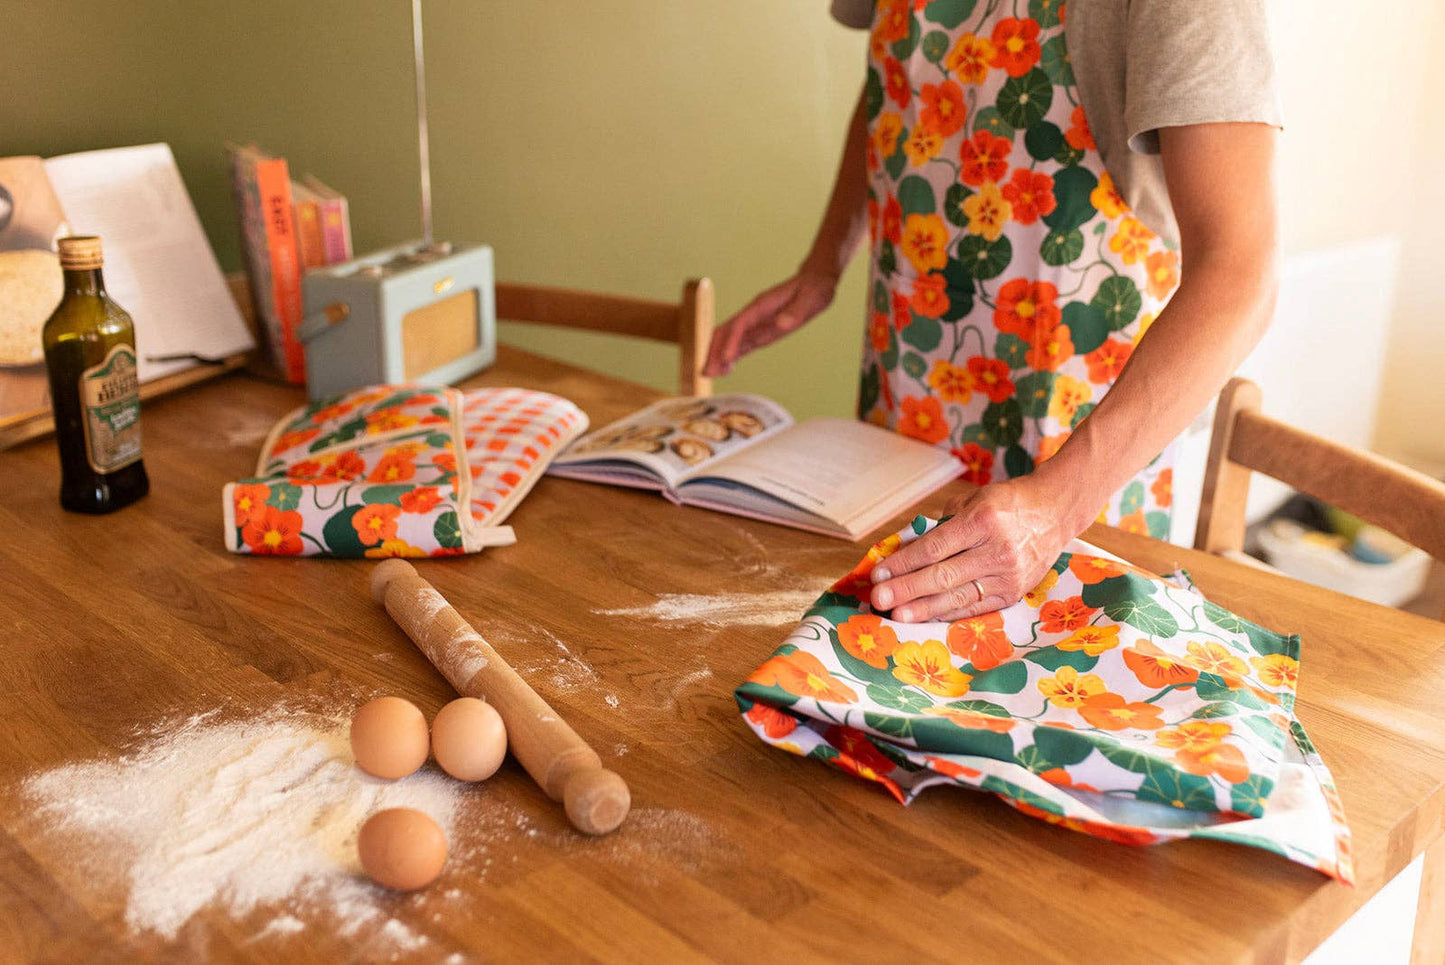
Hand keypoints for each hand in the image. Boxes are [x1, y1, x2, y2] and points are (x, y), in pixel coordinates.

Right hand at [702, 268, 838, 376]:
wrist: (815, 282)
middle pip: (727, 332)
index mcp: (762, 305)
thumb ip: (796, 312)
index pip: (740, 324)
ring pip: (730, 339)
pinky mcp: (761, 331)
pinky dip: (732, 356)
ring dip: (719, 356)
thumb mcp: (812, 299)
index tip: (726, 359)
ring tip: (712, 375)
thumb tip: (782, 324)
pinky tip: (727, 370)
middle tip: (707, 373)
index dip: (732, 341)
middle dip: (715, 351)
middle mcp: (754, 314)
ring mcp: (756, 323)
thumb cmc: (814, 289)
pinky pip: (741, 344)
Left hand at [869, 478, 1078, 622]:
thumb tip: (904, 550)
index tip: (879, 574)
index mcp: (983, 521)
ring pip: (958, 597)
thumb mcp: (972, 501)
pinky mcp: (1014, 593)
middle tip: (879, 600)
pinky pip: (974, 608)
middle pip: (943, 576)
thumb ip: (939, 526)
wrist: (1055, 512)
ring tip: (897, 616)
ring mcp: (1008, 576)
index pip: (934, 548)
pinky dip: (947, 614)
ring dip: (923, 609)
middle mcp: (997, 550)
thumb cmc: (1007, 503)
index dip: (904, 563)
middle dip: (906, 590)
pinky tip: (926, 618)